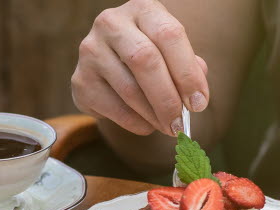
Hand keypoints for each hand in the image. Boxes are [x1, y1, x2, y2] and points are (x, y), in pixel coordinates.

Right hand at [71, 0, 209, 135]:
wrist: (112, 60)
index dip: (187, 72)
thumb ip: (189, 68)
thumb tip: (196, 98)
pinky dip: (134, 122)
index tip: (199, 102)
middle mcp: (111, 23)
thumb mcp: (172, 51)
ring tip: (168, 127)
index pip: (169, 35)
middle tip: (181, 124)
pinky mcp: (80, 80)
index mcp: (142, 9)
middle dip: (168, 98)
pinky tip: (146, 125)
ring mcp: (91, 51)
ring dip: (153, 115)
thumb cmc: (152, 54)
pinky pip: (112, 107)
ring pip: (129, 89)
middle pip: (145, 60)